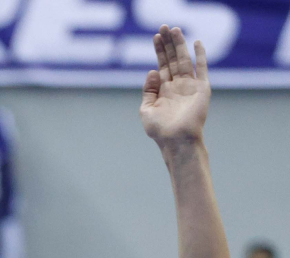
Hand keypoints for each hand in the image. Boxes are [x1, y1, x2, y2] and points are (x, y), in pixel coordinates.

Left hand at [141, 26, 209, 146]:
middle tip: (165, 26)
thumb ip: (148, 90)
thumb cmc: (160, 130)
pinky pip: (202, 69)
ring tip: (175, 29)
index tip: (156, 36)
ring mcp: (190, 86)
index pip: (162, 64)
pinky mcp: (202, 89)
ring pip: (184, 60)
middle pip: (172, 59)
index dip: (159, 50)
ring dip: (180, 45)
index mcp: (164, 90)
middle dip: (169, 43)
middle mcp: (177, 85)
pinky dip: (200, 56)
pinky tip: (197, 43)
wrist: (176, 140)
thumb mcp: (146, 109)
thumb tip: (152, 71)